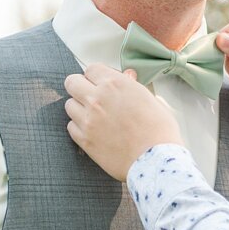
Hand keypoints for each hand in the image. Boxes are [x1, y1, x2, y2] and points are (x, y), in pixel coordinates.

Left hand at [64, 64, 182, 180]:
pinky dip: (79, 127)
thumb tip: (127, 76)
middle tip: (92, 96)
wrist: (156, 160)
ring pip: (69, 105)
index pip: (91, 69)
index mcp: (115, 84)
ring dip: (79, 108)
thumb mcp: (150, 100)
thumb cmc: (159, 130)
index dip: (97, 77)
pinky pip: (70, 127)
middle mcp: (97, 98)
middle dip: (80, 87)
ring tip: (95, 116)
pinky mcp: (84, 139)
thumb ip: (132, 86)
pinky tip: (94, 131)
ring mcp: (88, 119)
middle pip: (72, 82)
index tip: (102, 84)